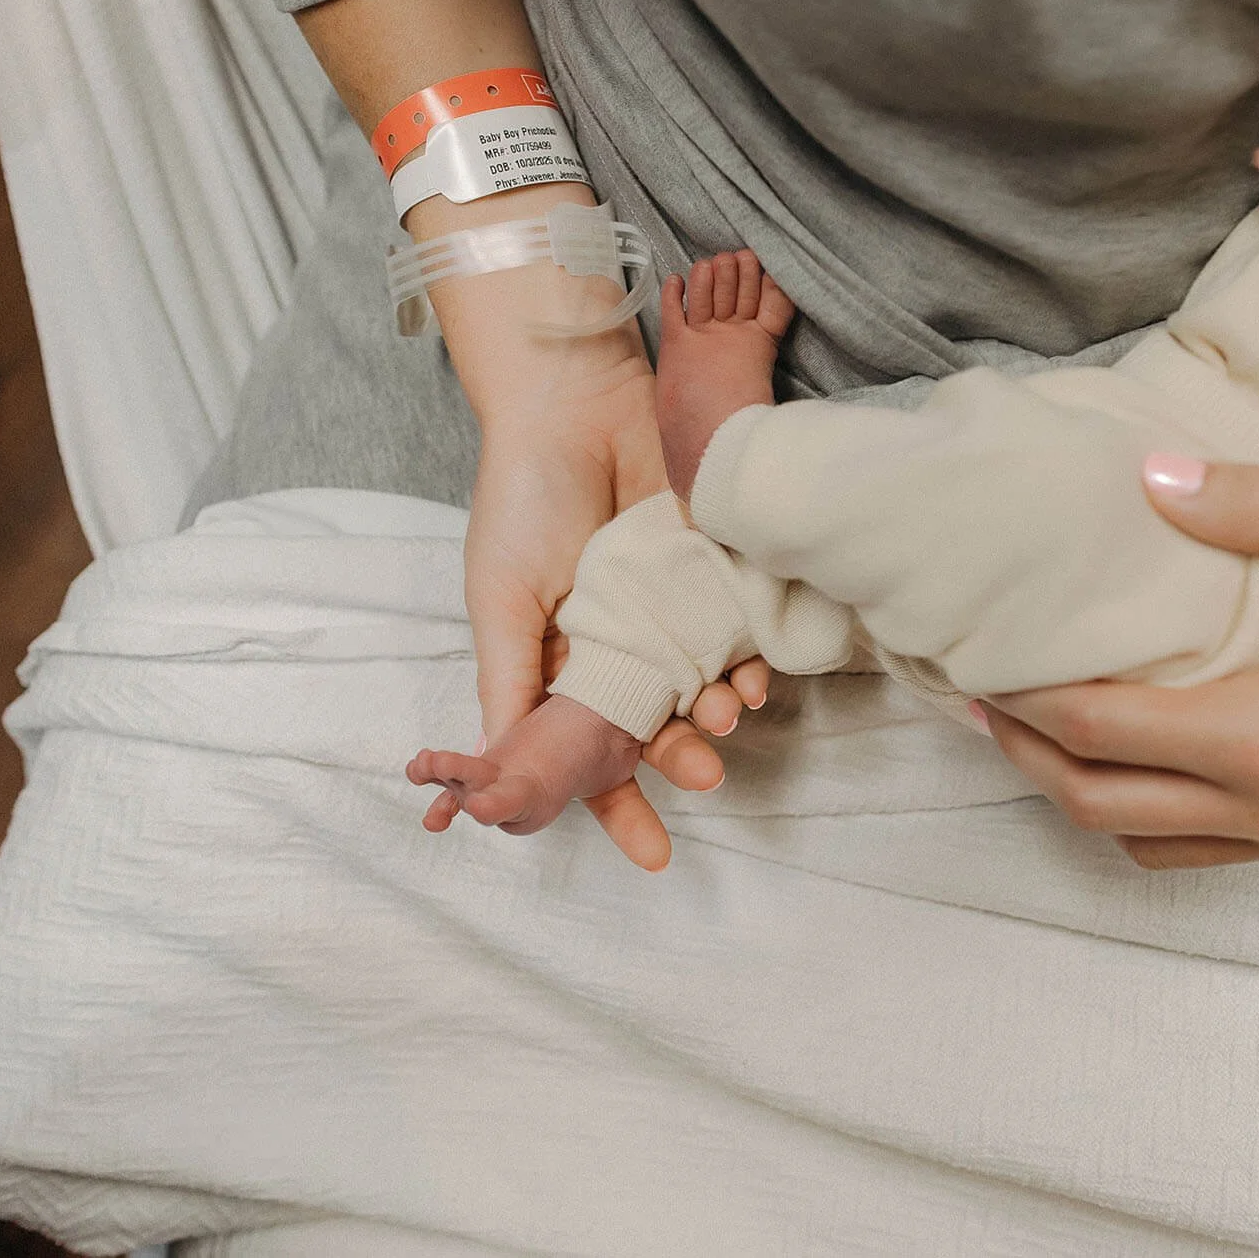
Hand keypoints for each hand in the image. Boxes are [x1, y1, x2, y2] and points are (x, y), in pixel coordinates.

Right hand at [465, 371, 770, 866]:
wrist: (575, 401)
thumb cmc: (522, 497)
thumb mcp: (501, 600)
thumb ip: (512, 684)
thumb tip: (500, 774)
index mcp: (562, 665)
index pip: (591, 755)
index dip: (619, 808)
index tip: (654, 857)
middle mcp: (621, 649)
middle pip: (658, 730)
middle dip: (682, 760)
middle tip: (706, 774)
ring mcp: (671, 613)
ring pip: (705, 688)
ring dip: (720, 714)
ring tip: (733, 715)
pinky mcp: (714, 573)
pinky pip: (741, 633)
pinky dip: (752, 659)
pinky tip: (759, 672)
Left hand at [978, 458, 1258, 870]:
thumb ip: (1252, 508)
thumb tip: (1150, 473)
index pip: (1096, 725)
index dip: (1018, 695)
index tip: (967, 658)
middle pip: (1094, 798)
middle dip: (1021, 751)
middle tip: (969, 698)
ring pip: (1141, 839)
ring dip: (1076, 791)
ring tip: (1034, 731)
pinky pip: (1200, 852)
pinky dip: (1141, 818)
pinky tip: (1132, 767)